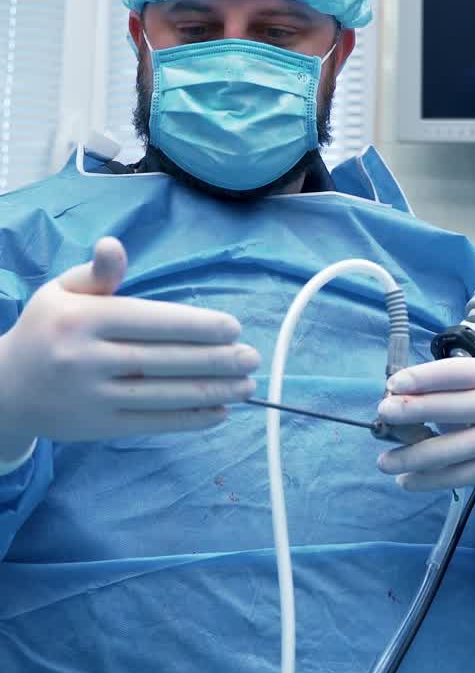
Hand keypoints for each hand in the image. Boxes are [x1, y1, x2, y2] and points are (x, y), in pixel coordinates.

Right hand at [0, 236, 257, 456]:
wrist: (3, 388)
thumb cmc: (46, 330)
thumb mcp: (61, 293)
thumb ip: (98, 274)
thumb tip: (114, 246)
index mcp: (80, 318)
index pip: (151, 321)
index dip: (196, 327)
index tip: (233, 329)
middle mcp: (84, 357)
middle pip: (163, 359)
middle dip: (215, 361)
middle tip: (252, 359)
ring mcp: (90, 395)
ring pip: (163, 394)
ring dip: (212, 391)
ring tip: (247, 386)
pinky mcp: (97, 426)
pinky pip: (152, 422)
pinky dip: (189, 419)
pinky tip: (220, 411)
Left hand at [375, 357, 474, 514]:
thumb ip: (443, 392)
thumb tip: (394, 402)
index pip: (453, 373)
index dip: (420, 378)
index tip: (392, 385)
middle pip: (446, 408)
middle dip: (409, 411)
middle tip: (383, 414)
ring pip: (444, 450)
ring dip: (408, 457)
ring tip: (384, 462)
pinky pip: (452, 477)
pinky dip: (424, 480)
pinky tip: (405, 480)